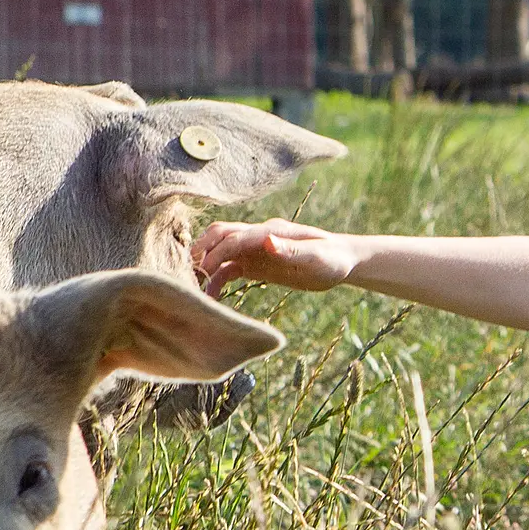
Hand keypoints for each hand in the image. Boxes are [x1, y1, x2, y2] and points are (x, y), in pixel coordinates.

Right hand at [191, 220, 359, 296]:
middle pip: (220, 235)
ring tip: (192, 287)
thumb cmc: (332, 258)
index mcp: (271, 231)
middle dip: (201, 251)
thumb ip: (290, 250)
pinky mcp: (255, 263)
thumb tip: (266, 240)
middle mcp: (259, 236)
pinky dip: (217, 280)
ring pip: (220, 251)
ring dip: (205, 265)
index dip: (217, 252)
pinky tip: (210, 298)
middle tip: (186, 273)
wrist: (342, 261)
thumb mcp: (316, 257)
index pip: (236, 237)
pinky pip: (229, 269)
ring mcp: (255, 249)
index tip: (203, 270)